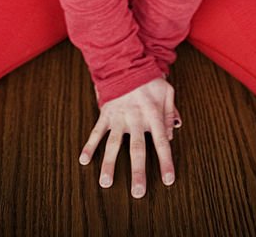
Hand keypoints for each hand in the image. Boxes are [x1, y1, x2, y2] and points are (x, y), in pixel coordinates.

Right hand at [79, 77, 181, 197]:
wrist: (126, 62)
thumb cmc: (149, 79)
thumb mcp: (167, 91)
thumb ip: (170, 112)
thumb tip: (172, 134)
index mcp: (153, 114)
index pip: (162, 142)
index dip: (165, 162)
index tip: (168, 180)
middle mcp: (136, 118)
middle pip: (137, 149)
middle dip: (137, 172)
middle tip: (137, 193)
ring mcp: (119, 117)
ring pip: (114, 144)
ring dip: (109, 164)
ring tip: (105, 183)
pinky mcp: (105, 114)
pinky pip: (96, 131)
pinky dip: (89, 145)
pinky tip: (84, 160)